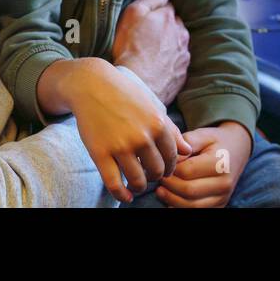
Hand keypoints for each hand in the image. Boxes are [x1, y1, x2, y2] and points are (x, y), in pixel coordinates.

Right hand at [64, 59, 192, 202]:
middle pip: (157, 171)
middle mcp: (142, 136)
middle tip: (149, 175)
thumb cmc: (124, 94)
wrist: (91, 84)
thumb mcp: (151, 106)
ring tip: (137, 185)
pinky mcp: (101, 153)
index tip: (162, 169)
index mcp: (158, 124)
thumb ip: (171, 130)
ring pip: (138, 181)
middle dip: (155, 176)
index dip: (169, 167)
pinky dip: (122, 195)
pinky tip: (125, 196)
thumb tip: (188, 151)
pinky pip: (114, 184)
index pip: (172, 157)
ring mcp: (121, 146)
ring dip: (140, 187)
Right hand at [111, 0, 189, 105]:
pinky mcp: (182, 75)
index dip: (155, 12)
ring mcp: (183, 56)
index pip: (167, 7)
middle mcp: (182, 35)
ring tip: (151, 53)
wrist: (137, 85)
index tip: (145, 19)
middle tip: (147, 36)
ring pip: (178, 44)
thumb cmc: (131, 47)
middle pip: (175, 25)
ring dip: (168, 45)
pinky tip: (156, 67)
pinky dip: (169, 63)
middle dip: (164, 28)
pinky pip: (177, 63)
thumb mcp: (133, 13)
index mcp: (170, 18)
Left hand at [156, 121, 251, 207]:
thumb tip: (172, 158)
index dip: (170, 169)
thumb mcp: (203, 134)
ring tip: (161, 189)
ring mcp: (223, 197)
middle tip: (159, 177)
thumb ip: (187, 142)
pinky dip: (180, 207)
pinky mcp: (220, 206)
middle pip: (188, 191)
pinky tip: (172, 197)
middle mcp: (224, 184)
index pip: (187, 171)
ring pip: (191, 206)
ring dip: (172, 199)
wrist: (236, 150)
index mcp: (220, 164)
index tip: (161, 164)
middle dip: (169, 185)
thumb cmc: (216, 141)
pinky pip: (196, 212)